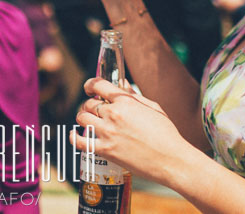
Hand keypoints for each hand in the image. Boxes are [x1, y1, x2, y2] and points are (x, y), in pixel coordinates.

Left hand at [72, 77, 190, 185]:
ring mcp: (107, 132)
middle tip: (93, 110)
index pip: (98, 85)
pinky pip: (80, 141)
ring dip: (83, 118)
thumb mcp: (153, 107)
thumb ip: (134, 95)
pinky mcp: (105, 150)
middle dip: (89, 104)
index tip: (89, 88)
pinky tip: (74, 134)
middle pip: (89, 103)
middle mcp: (113, 114)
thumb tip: (122, 84)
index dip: (90, 84)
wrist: (171, 160)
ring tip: (88, 121)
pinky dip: (73, 136)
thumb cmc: (166, 134)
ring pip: (82, 118)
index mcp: (125, 102)